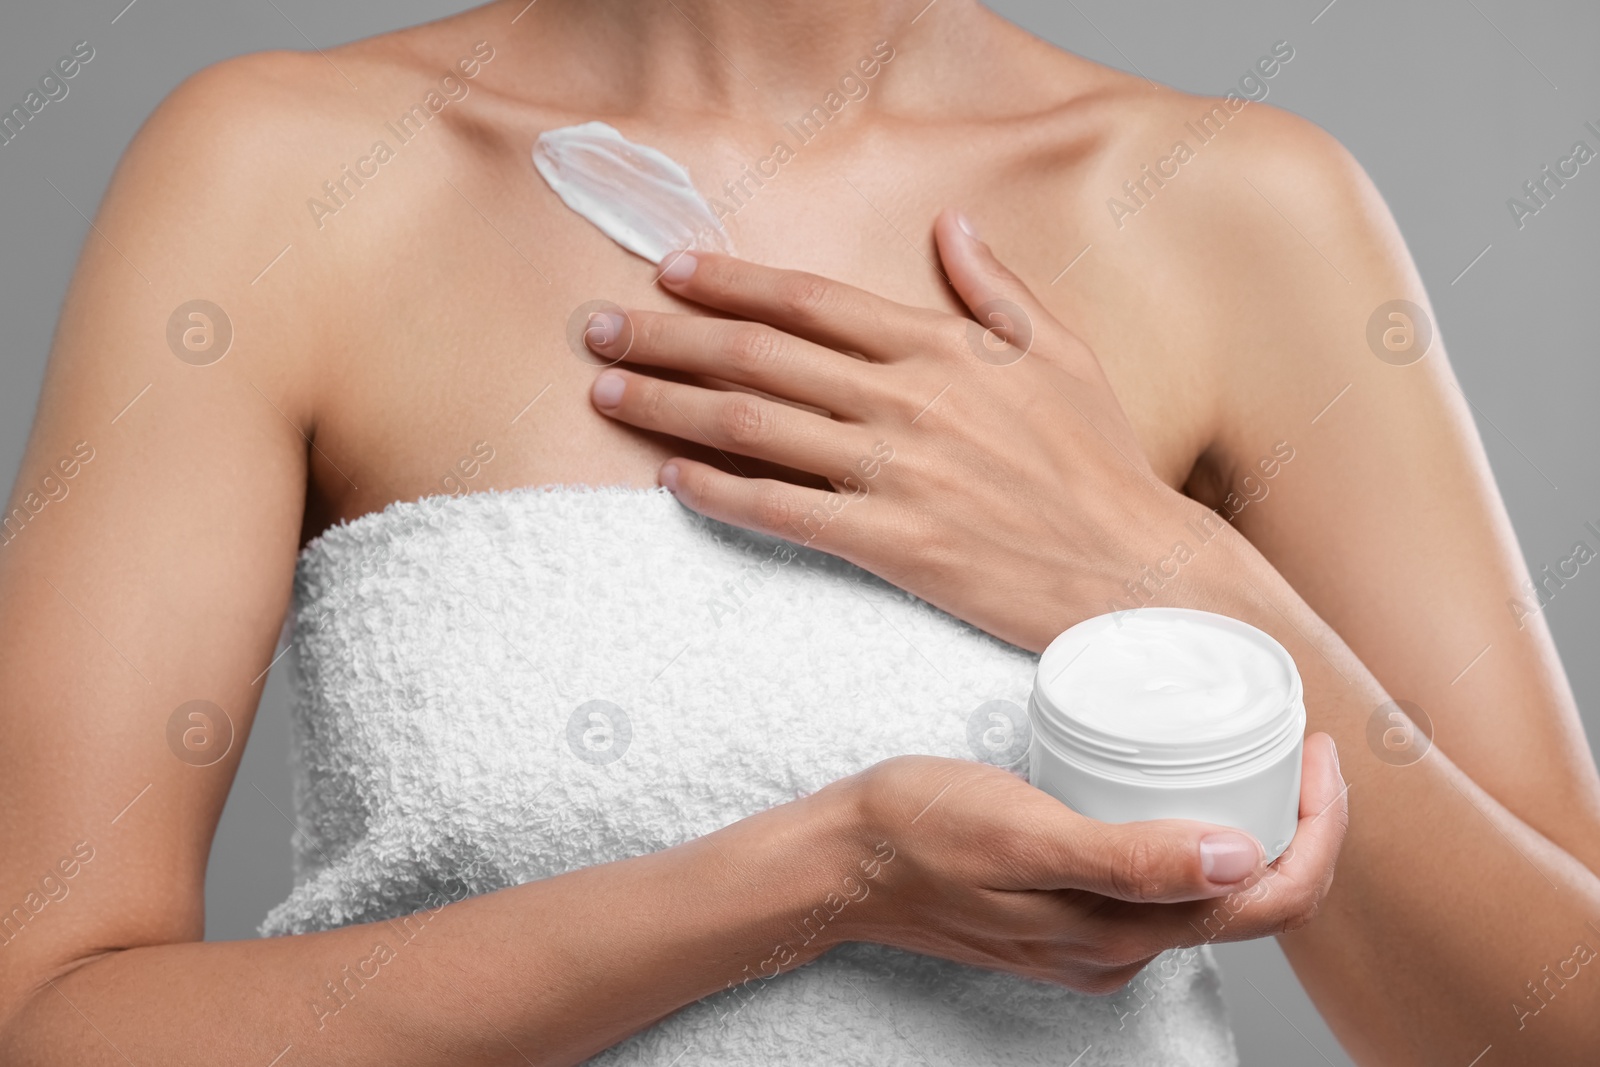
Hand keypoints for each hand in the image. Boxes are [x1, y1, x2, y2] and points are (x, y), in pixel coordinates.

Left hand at [587, 210, 1212, 651]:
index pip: (810, 301)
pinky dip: (722, 495)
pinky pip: (785, 513)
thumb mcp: (1061, 354)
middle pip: (758, 357)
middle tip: (597, 330)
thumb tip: (953, 228)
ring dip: (669, 408)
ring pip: (754, 428)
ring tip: (606, 395)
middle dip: (667, 338)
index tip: (670, 272)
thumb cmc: (1101, 463)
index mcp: (940, 348)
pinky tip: (672, 483)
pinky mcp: (891, 543)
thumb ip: (997, 289)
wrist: (1133, 569)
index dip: (731, 282)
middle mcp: (905, 400)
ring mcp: (894, 472)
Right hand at [813, 735, 1346, 992]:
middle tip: (1301, 745)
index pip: (1272, 902)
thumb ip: (1129, 859)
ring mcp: (1093, 939)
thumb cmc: (921, 832)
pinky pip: (1161, 888)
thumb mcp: (1026, 833)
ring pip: (1210, 895)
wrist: (843, 861)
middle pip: (1254, 903)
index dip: (1318, 831)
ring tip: (1257, 756)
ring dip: (1256, 834)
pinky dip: (1198, 841)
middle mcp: (1120, 950)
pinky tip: (1183, 791)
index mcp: (1123, 935)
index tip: (1317, 752)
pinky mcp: (1069, 917)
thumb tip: (1243, 864)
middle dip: (1301, 829)